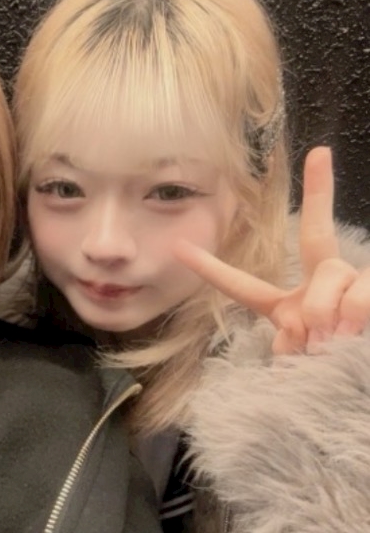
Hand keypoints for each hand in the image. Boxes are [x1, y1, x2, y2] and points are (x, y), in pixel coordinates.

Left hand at [174, 147, 369, 355]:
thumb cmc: (334, 378)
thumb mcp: (298, 364)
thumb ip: (290, 343)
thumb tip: (306, 323)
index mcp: (287, 308)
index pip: (242, 287)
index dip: (210, 269)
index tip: (180, 248)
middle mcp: (320, 288)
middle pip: (316, 235)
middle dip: (320, 192)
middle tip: (320, 154)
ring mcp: (352, 287)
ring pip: (330, 275)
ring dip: (326, 312)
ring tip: (336, 341)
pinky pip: (358, 296)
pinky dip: (353, 317)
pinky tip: (354, 337)